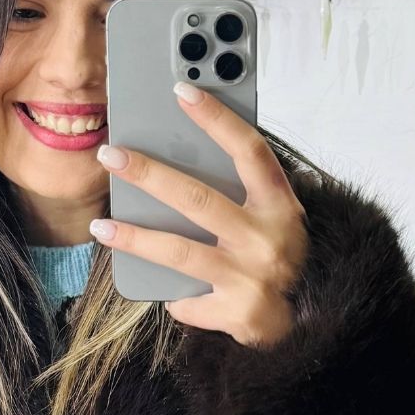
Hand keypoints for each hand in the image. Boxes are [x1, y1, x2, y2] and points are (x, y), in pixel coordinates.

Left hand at [90, 84, 309, 347]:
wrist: (313, 323)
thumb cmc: (285, 259)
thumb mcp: (277, 218)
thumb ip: (245, 193)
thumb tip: (184, 159)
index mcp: (281, 206)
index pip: (249, 151)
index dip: (217, 119)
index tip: (182, 90)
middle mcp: (267, 238)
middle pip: (198, 198)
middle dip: (149, 174)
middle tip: (111, 155)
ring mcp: (250, 277)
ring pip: (179, 251)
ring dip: (134, 238)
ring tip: (100, 227)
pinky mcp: (236, 313)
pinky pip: (186, 299)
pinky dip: (172, 294)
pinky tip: (158, 286)